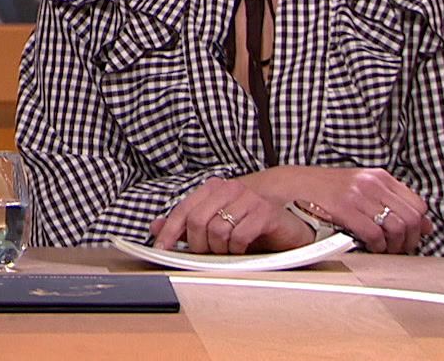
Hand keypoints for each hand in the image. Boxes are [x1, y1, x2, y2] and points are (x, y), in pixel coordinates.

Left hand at [151, 175, 313, 254]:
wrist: (288, 224)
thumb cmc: (249, 225)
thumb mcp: (215, 224)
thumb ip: (186, 224)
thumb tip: (155, 226)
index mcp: (213, 188)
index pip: (183, 209)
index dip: (169, 231)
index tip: (160, 249)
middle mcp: (229, 189)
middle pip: (196, 220)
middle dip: (197, 244)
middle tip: (206, 254)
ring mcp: (248, 198)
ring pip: (216, 230)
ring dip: (219, 248)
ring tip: (228, 250)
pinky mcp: (264, 212)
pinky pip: (239, 236)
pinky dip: (237, 248)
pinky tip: (242, 248)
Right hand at [241, 165, 431, 253]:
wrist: (290, 188)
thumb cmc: (324, 193)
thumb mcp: (362, 191)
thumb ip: (392, 204)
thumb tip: (426, 224)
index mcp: (379, 177)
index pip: (418, 204)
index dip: (418, 227)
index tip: (409, 238)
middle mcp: (372, 183)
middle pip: (412, 218)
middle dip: (409, 240)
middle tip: (397, 249)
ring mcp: (358, 194)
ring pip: (397, 227)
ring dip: (394, 246)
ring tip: (383, 250)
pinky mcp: (344, 208)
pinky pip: (374, 233)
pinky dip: (376, 246)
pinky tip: (369, 247)